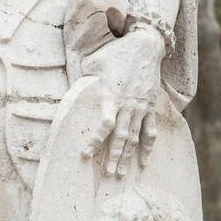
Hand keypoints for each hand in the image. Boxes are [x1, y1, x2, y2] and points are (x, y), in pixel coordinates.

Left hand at [80, 27, 163, 175]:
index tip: (86, 155)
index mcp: (112, 96)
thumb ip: (83, 78)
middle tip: (108, 175)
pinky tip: (143, 162)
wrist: (145, 46)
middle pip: (121, 136)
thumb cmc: (115, 53)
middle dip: (114, 157)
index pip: (104, 125)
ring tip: (122, 174)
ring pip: (135, 137)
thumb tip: (69, 87)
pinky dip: (147, 147)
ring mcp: (141, 107)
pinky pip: (150, 131)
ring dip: (128, 157)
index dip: (95, 141)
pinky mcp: (151, 107)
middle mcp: (128, 105)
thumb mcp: (93, 63)